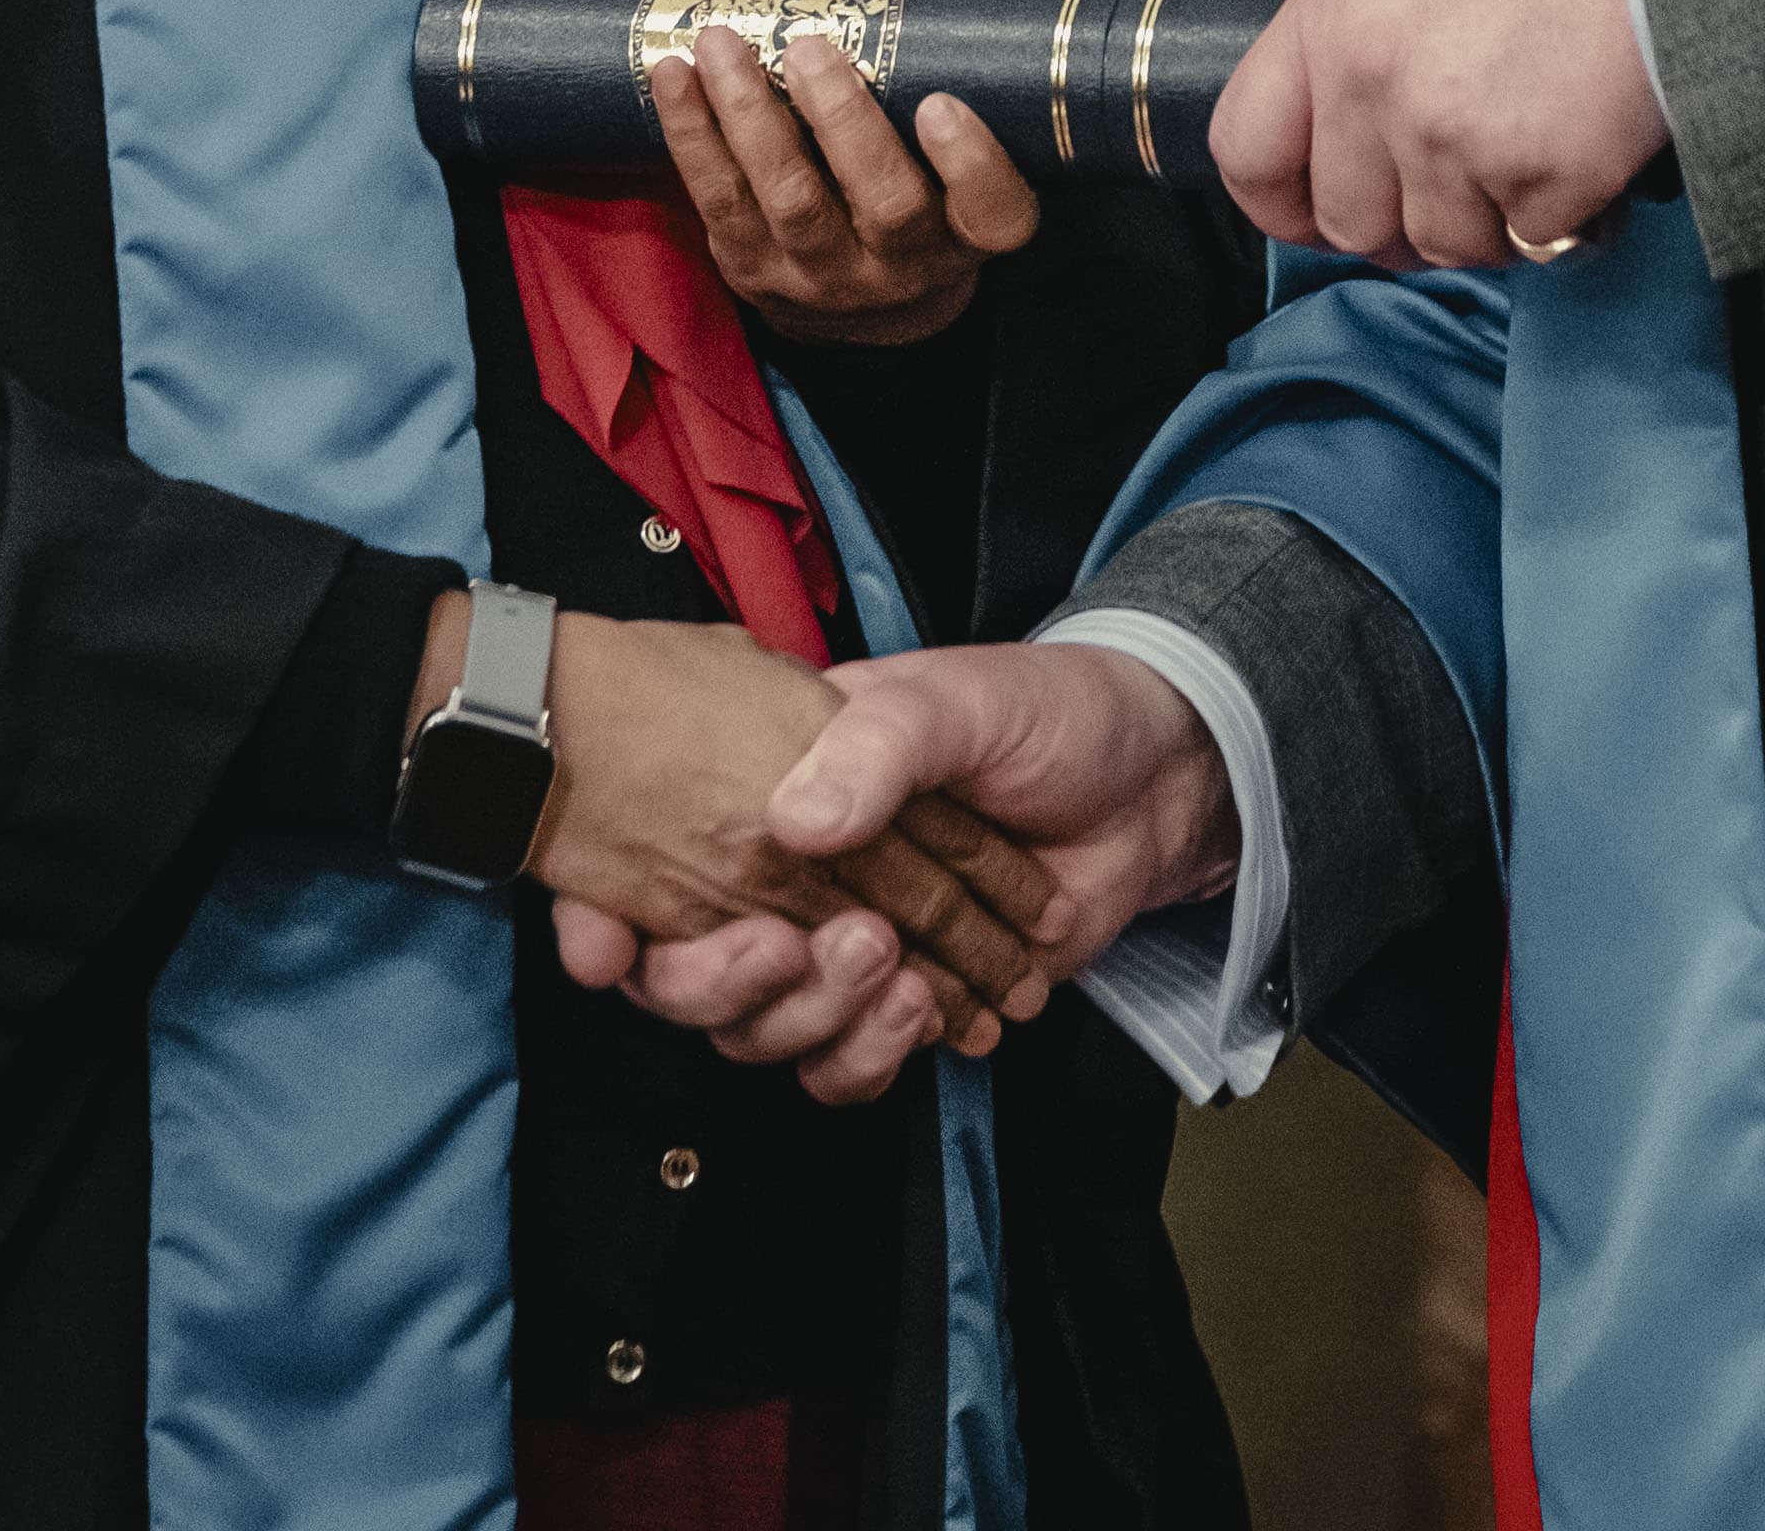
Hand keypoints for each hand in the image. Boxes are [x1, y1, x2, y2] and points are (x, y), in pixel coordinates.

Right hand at [587, 642, 1241, 1106]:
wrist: (1157, 782)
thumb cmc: (1050, 713)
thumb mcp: (960, 700)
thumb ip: (878, 746)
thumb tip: (795, 820)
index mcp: (770, 784)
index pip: (652, 866)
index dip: (607, 921)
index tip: (607, 950)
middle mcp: (786, 874)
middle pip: (693, 977)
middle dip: (732, 988)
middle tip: (811, 949)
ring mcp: (841, 942)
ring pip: (766, 1033)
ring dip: (822, 1023)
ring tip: (909, 980)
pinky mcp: (903, 995)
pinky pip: (846, 1063)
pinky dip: (881, 1055)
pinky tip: (943, 1014)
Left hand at [647, 0, 1042, 344]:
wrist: (865, 291)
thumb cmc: (914, 167)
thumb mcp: (939, 101)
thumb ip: (920, 18)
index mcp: (972, 227)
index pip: (994, 212)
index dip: (972, 165)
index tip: (941, 104)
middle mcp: (908, 265)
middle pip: (886, 205)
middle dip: (844, 123)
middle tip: (809, 49)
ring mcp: (829, 276)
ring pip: (792, 204)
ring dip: (751, 119)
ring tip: (721, 44)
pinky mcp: (757, 271)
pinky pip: (720, 205)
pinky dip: (693, 139)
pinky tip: (674, 77)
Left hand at [1212, 0, 1662, 268]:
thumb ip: (1360, 41)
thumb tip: (1352, 133)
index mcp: (1332, 18)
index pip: (1248, 153)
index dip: (1283, 203)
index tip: (1318, 213)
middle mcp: (1376, 82)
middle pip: (1351, 223)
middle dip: (1405, 220)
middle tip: (1462, 184)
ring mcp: (1455, 135)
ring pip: (1447, 245)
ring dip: (1491, 219)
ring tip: (1536, 141)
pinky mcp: (1540, 175)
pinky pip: (1534, 240)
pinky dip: (1564, 212)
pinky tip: (1586, 142)